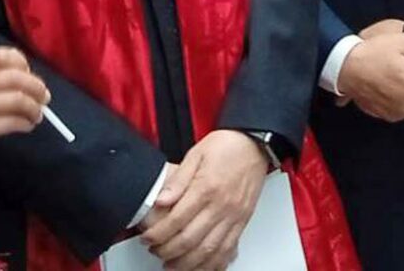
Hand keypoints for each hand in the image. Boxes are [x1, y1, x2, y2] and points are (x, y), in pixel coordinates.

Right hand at [0, 47, 49, 173]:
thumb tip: (30, 79)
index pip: (2, 55)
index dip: (23, 63)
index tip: (30, 74)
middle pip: (17, 78)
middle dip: (37, 88)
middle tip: (44, 98)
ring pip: (19, 100)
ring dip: (35, 109)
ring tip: (37, 115)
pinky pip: (14, 122)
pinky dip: (27, 123)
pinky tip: (27, 125)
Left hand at [143, 129, 269, 270]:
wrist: (256, 144)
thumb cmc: (227, 146)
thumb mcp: (196, 154)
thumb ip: (178, 180)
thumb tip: (161, 200)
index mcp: (207, 187)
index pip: (176, 220)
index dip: (157, 234)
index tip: (147, 238)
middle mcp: (222, 205)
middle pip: (190, 240)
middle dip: (167, 251)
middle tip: (155, 251)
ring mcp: (234, 216)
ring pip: (209, 250)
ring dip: (188, 263)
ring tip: (172, 265)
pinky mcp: (242, 221)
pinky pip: (228, 249)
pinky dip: (213, 263)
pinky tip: (201, 266)